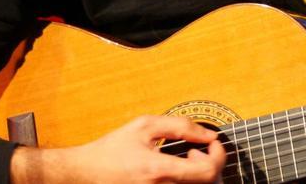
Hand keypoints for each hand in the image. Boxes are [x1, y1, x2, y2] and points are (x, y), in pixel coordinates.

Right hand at [10, 114, 225, 182]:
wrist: (86, 172)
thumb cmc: (112, 148)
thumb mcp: (144, 126)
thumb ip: (180, 126)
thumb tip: (207, 133)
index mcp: (158, 170)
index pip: (207, 171)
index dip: (219, 155)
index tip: (213, 142)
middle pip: (208, 183)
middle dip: (212, 162)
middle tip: (199, 148)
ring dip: (201, 171)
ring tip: (188, 157)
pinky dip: (190, 178)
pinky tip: (179, 168)